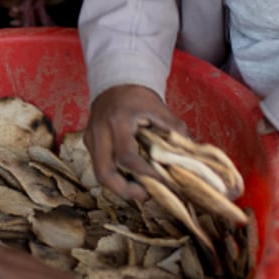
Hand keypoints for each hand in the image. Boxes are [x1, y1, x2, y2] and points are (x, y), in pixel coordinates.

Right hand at [86, 84, 187, 200]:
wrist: (115, 82)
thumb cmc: (138, 96)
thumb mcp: (159, 109)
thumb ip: (174, 130)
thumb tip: (189, 155)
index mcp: (118, 121)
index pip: (127, 157)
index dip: (145, 174)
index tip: (163, 181)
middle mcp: (100, 131)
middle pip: (104, 173)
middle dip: (124, 191)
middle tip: (144, 195)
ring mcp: (90, 138)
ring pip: (99, 174)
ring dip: (118, 187)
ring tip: (139, 189)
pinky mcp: (88, 142)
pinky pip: (99, 165)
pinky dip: (114, 176)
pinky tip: (130, 177)